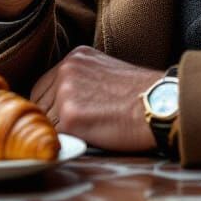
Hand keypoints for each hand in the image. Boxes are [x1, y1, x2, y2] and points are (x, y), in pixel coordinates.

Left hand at [30, 46, 162, 151]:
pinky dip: (70, 143)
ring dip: (62, 132)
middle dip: (55, 120)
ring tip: (90, 132)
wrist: (159, 104)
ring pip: (47, 123)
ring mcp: (65, 93)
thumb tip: (61, 102)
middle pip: (41, 105)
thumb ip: (81, 80)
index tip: (68, 118)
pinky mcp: (71, 117)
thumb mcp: (105, 71)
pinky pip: (58, 137)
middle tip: (80, 129)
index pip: (44, 88)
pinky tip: (91, 138)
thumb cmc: (141, 94)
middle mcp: (65, 70)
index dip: (53, 107)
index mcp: (74, 57)